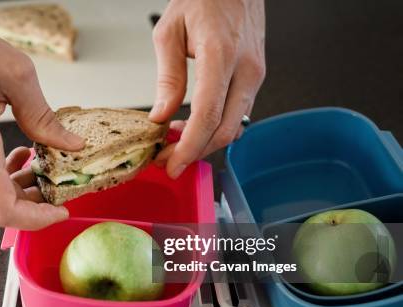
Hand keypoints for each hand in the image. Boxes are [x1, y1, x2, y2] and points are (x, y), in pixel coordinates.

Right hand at [0, 1, 83, 229]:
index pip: (1, 208)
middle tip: (56, 183)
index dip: (35, 219)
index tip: (58, 210)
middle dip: (32, 201)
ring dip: (16, 188)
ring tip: (38, 165)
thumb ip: (44, 117)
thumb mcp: (15, 75)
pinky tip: (14, 155)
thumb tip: (69, 144)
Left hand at [149, 0, 265, 177]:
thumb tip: (161, 115)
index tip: (173, 164)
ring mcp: (255, 74)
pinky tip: (193, 127)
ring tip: (176, 143)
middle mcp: (246, 68)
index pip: (208, 115)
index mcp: (220, 54)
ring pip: (235, 127)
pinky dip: (216, 129)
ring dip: (205, 142)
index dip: (190, 146)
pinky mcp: (256, 77)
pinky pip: (239, 114)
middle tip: (168, 160)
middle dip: (195, 153)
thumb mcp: (169, 31)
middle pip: (225, 130)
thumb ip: (168, 77)